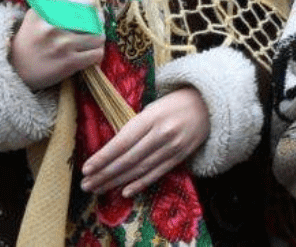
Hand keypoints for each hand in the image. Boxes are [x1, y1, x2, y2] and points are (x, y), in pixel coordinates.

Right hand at [9, 0, 104, 90]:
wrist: (16, 70)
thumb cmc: (34, 36)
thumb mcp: (41, 11)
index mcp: (45, 10)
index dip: (92, 5)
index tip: (87, 11)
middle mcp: (52, 26)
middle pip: (96, 16)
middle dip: (98, 22)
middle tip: (91, 27)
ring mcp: (61, 45)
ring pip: (99, 36)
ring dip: (97, 40)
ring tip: (88, 42)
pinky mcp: (68, 63)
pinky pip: (97, 53)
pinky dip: (96, 54)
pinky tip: (86, 54)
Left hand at [80, 87, 209, 196]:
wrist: (209, 105)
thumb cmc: (174, 104)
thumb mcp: (152, 108)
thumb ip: (135, 127)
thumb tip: (111, 150)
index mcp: (151, 117)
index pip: (122, 142)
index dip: (103, 157)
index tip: (86, 169)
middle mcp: (162, 133)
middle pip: (128, 159)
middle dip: (105, 174)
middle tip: (86, 185)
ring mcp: (173, 146)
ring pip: (141, 169)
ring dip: (117, 181)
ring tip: (99, 189)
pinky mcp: (181, 156)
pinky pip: (158, 173)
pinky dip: (141, 183)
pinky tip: (125, 191)